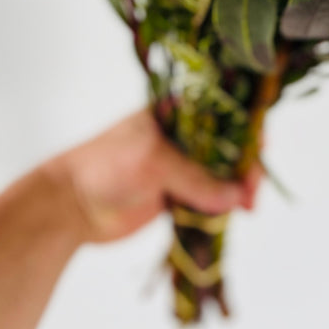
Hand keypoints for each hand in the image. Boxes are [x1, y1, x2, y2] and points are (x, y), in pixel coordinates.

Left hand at [46, 109, 260, 244]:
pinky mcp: (176, 198)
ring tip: (246, 208)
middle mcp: (182, 138)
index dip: (245, 132)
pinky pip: (210, 202)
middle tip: (250, 192)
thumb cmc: (104, 166)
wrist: (69, 206)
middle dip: (246, 168)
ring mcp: (180, 169)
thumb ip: (195, 178)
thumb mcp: (153, 162)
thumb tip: (233, 196)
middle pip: (228, 149)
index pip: (222, 115)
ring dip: (238, 191)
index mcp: (175, 114)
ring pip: (222, 177)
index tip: (259, 154)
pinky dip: (224, 209)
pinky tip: (234, 215)